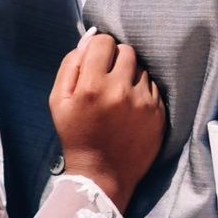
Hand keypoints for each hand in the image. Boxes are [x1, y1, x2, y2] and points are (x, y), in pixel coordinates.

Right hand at [49, 31, 165, 211]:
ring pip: (141, 69)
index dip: (98, 49)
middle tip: (107, 77)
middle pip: (126, 51)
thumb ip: (70, 65)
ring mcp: (143, 103)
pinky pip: (153, 87)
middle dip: (115, 59)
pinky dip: (142, 92)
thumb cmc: (76, 135)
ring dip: (130, 76)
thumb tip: (88, 41)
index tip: (96, 62)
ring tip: (119, 96)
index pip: (104, 42)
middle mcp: (120, 90)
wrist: (102, 176)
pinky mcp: (159, 114)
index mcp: (92, 86)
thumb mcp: (58, 101)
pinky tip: (131, 108)